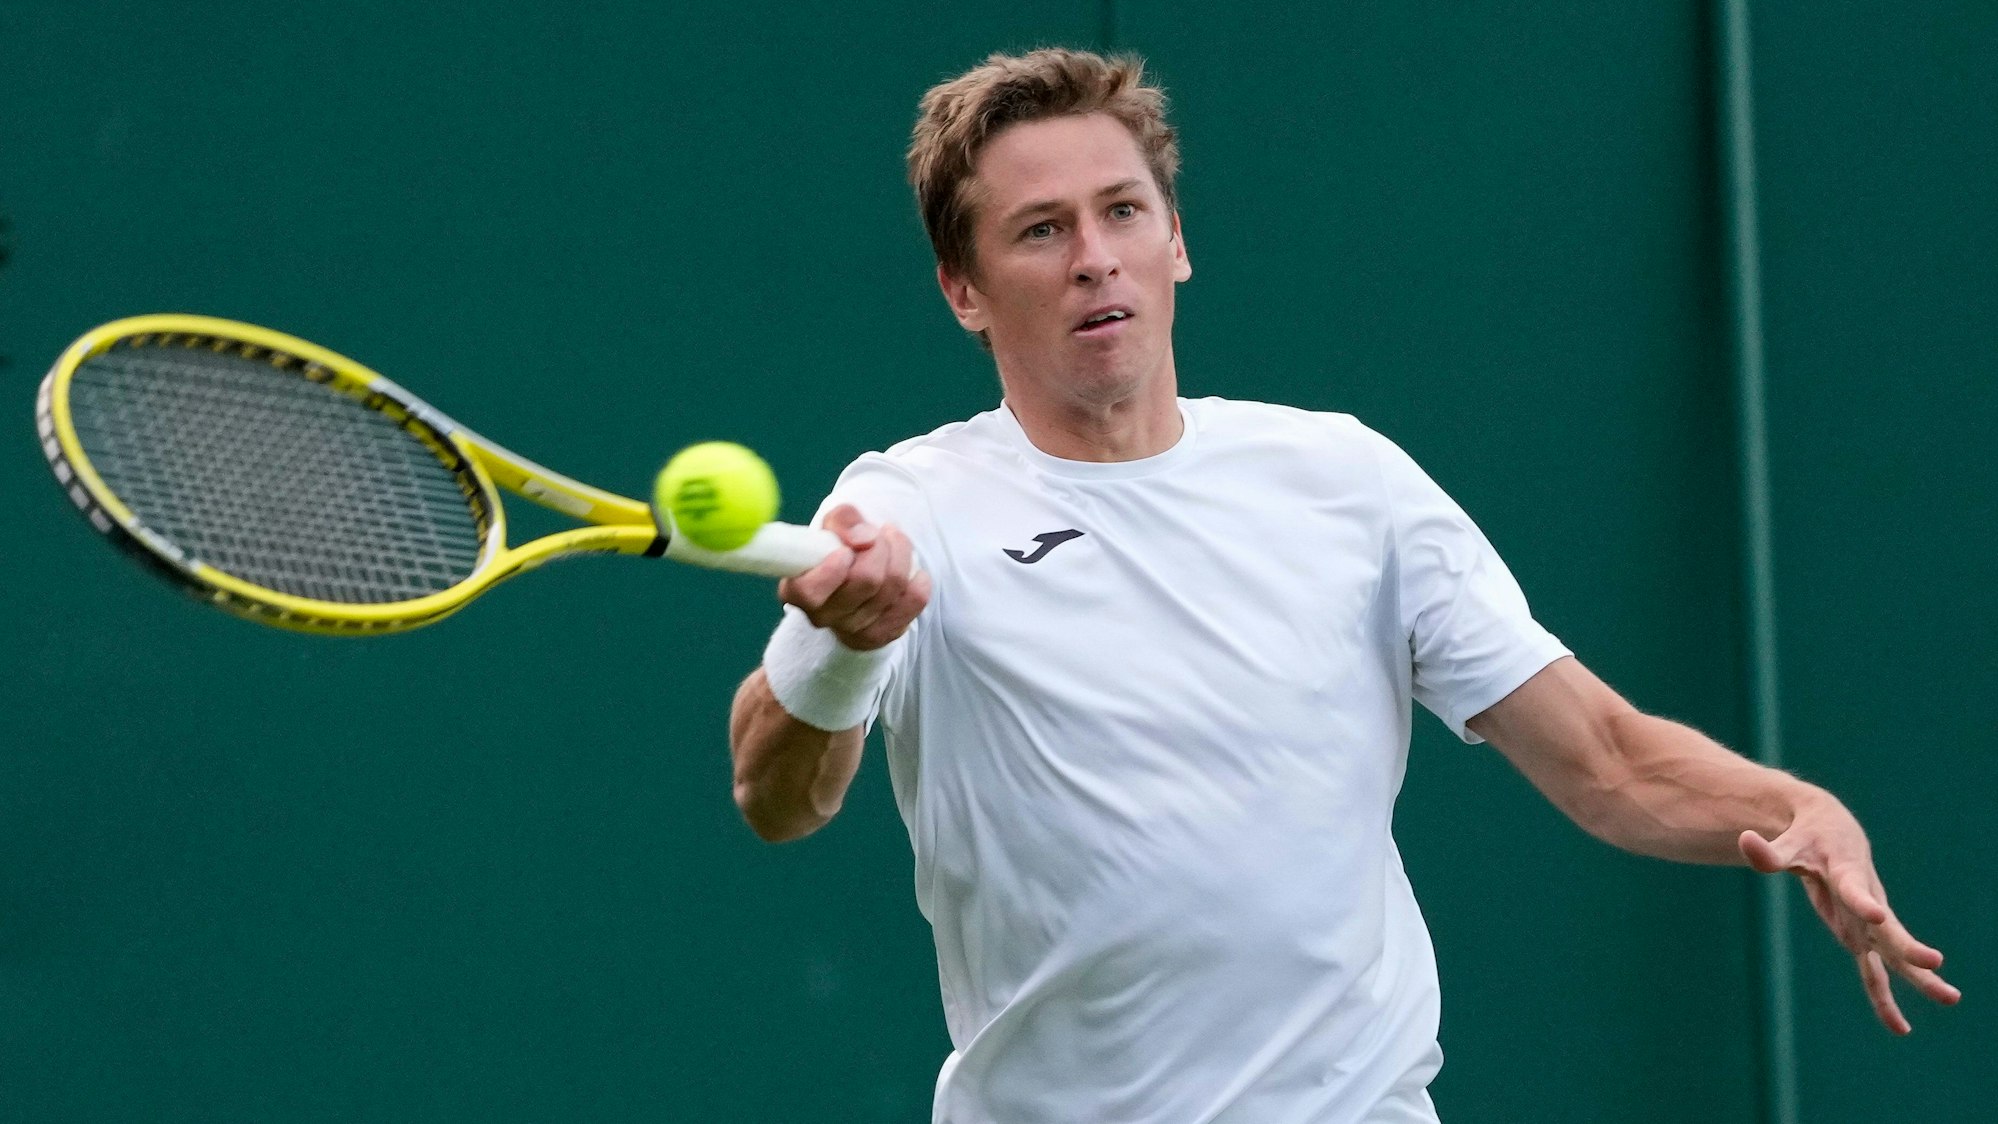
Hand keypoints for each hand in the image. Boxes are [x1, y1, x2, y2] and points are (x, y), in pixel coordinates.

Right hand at [777, 504, 930, 651]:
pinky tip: (913, 572)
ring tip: (894, 542)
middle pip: (865, 580)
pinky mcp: (882, 635)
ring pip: (892, 585)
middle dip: (879, 546)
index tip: (844, 550)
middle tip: (878, 535)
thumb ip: (842, 520)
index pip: (808, 591)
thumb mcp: (831, 527)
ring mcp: (853, 630)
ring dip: (901, 554)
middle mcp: (822, 616)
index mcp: (797, 590)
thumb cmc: (837, 550)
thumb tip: (863, 537)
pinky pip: (914, 602)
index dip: (831, 570)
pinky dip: (919, 580)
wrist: (853, 581)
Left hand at [1739, 797, 1960, 1033]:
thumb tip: (1743, 840)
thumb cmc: (1809, 837)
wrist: (1834, 831)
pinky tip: (1898, 1028)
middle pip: (1888, 928)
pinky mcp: (1862, 936)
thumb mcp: (1788, 843)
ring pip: (1894, 954)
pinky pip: (1874, 972)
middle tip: (1934, 961)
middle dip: (1908, 946)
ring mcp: (1867, 922)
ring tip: (1951, 997)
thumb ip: (1768, 852)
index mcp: (1847, 874)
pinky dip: (1883, 998)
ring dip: (1919, 977)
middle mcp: (1866, 901)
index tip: (1876, 914)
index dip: (1862, 901)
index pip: (1854, 889)